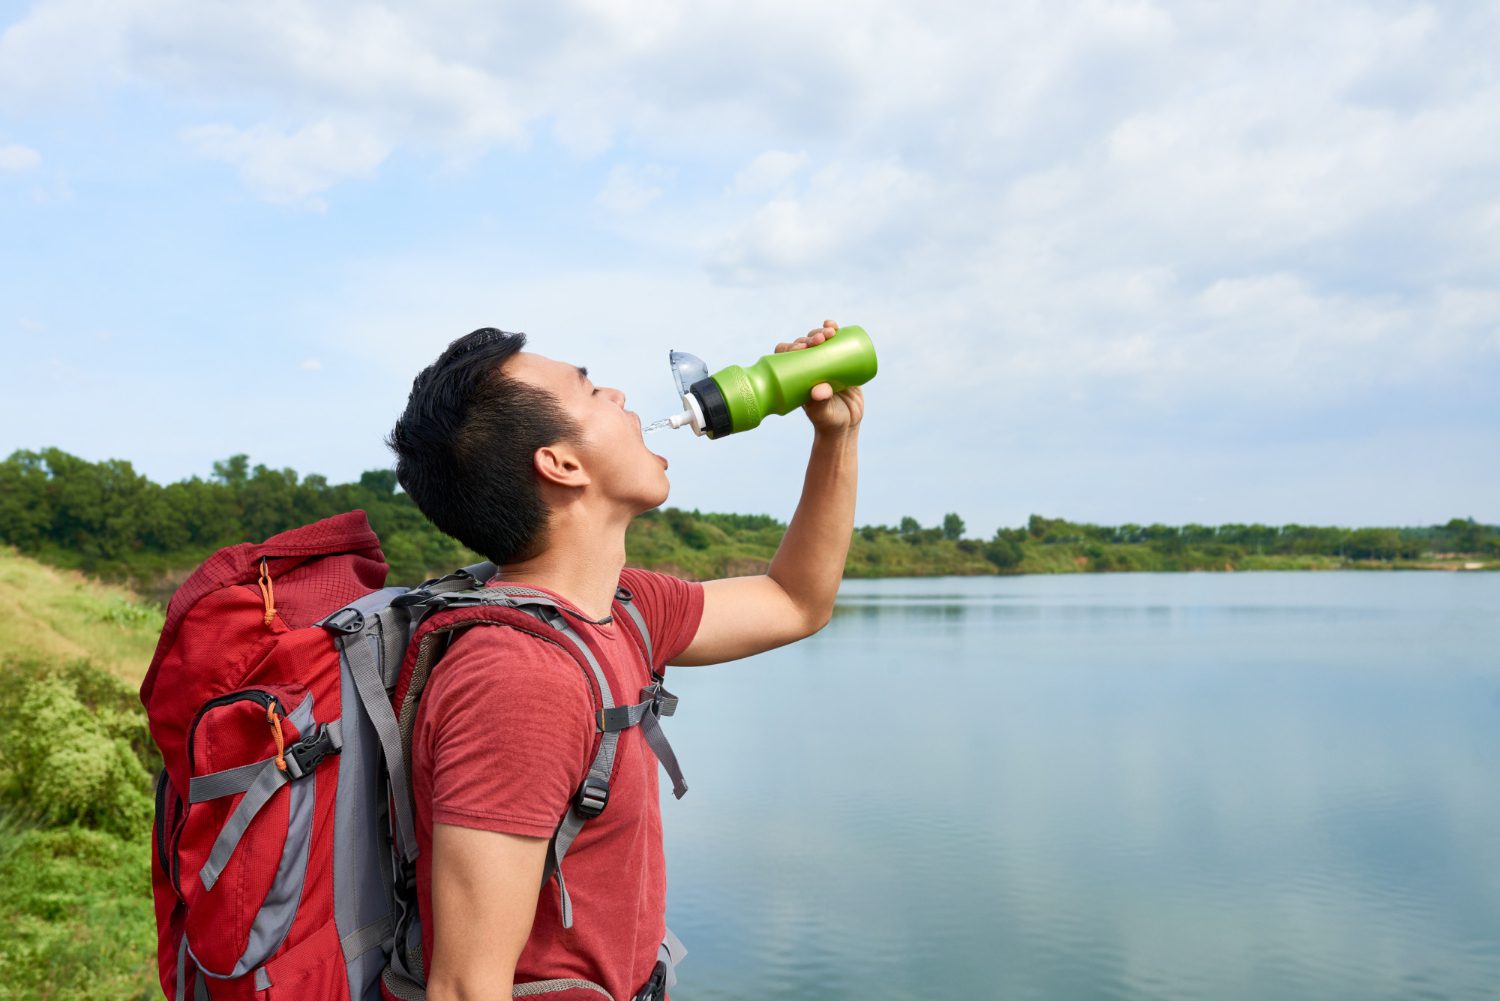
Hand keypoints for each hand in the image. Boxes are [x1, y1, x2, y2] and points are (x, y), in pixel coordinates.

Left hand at [774, 320, 864, 434]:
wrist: (846, 425)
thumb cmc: (829, 421)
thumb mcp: (823, 414)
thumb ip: (820, 404)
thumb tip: (818, 391)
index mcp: (795, 377)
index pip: (786, 356)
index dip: (790, 347)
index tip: (800, 348)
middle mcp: (808, 367)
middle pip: (804, 345)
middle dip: (810, 337)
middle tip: (819, 340)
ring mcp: (825, 363)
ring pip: (820, 341)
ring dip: (821, 331)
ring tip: (829, 332)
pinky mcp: (841, 363)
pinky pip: (836, 343)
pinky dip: (833, 331)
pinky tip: (833, 325)